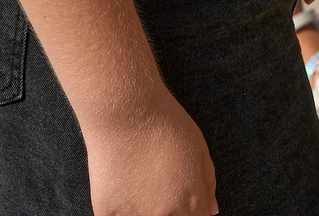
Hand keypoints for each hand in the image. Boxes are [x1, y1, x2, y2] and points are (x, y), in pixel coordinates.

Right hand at [82, 93, 216, 215]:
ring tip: (139, 187)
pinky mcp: (106, 214)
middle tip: (159, 189)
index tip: (182, 204)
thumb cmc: (166, 125)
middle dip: (170, 212)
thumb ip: (207, 185)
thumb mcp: (200, 150)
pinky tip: (121, 190)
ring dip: (143, 211)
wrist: (126, 112)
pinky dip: (120, 210)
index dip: (191, 213)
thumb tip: (211, 211)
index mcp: (192, 204)